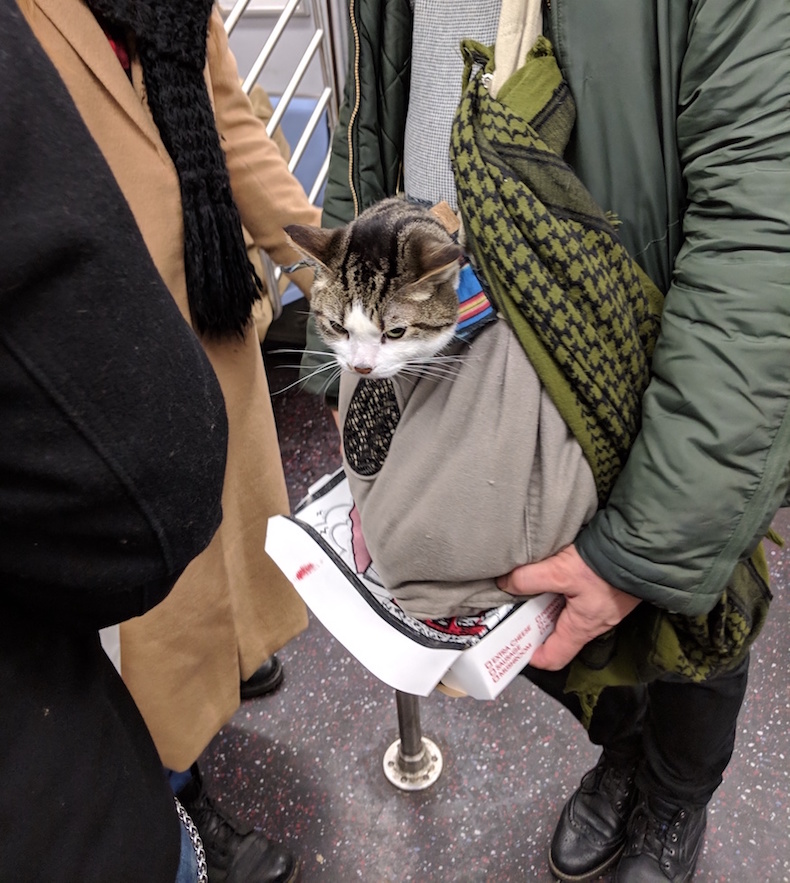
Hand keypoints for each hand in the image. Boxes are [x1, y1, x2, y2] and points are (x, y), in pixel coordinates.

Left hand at [497, 545, 640, 669]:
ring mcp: (602, 608)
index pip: (554, 658)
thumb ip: (529, 579)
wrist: (640, 547)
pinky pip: (580, 599)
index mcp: (581, 628)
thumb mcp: (560, 572)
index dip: (532, 656)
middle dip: (535, 624)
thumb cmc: (605, 567)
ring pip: (568, 614)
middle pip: (558, 634)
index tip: (514, 645)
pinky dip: (563, 591)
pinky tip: (554, 573)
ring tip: (531, 587)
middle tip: (515, 608)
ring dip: (549, 604)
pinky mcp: (607, 591)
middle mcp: (593, 623)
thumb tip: (505, 584)